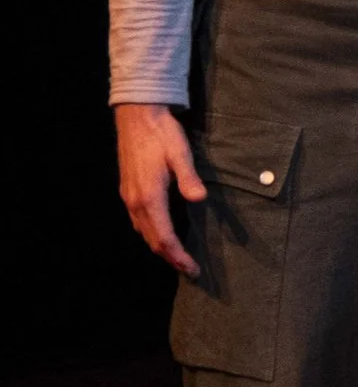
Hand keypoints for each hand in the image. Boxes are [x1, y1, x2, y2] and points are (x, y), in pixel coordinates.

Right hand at [116, 103, 206, 276]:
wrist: (137, 116)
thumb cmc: (162, 134)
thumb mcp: (180, 153)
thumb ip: (189, 178)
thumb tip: (199, 198)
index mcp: (149, 197)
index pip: (164, 237)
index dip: (178, 255)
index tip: (192, 269)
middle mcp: (135, 201)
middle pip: (152, 240)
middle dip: (170, 257)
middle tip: (189, 270)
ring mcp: (129, 196)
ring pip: (143, 232)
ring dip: (160, 247)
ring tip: (177, 257)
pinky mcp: (128, 190)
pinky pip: (139, 221)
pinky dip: (151, 234)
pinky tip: (161, 234)